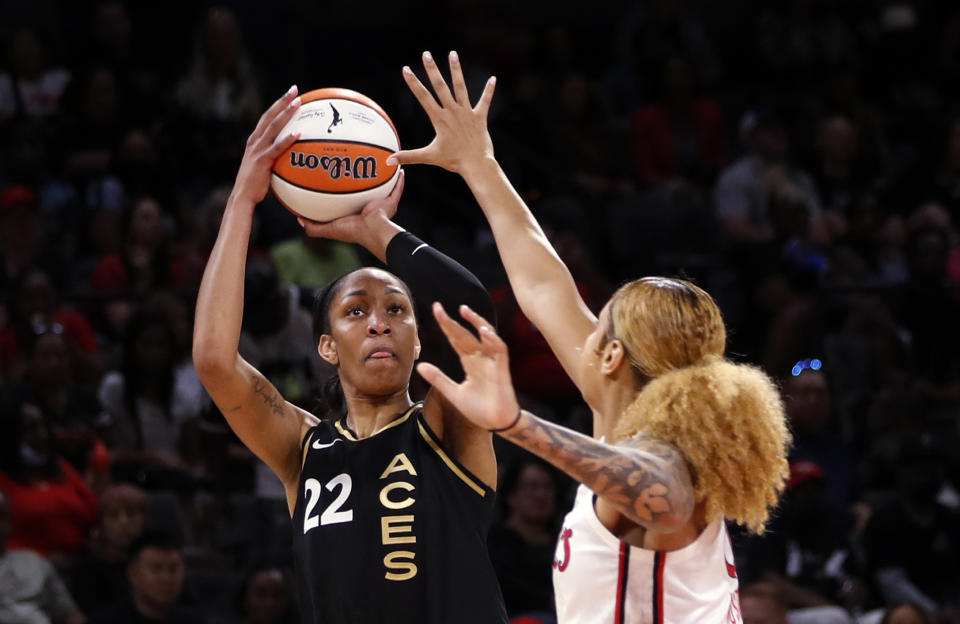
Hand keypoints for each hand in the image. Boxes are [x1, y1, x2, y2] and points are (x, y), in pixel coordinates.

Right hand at [231, 86, 301, 205]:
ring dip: (286, 113)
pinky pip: (276, 148)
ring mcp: (257, 150)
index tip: (290, 93)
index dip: (278, 104)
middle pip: (269, 115)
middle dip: (282, 101)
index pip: (267, 117)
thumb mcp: (264, 166)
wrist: (243, 196)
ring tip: (298, 103)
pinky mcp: (262, 161)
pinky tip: (298, 133)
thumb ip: (275, 157)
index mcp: (254, 140)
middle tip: (295, 89)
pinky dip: (287, 139)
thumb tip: (291, 155)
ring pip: (273, 127)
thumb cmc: (255, 184)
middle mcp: (254, 141)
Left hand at [296, 169, 404, 251]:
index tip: (334, 177)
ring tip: (377, 161)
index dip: (342, 190)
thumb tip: (299, 218)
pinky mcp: (391, 201)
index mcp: (354, 214)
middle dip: (361, 178)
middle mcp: (368, 207)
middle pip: (365, 190)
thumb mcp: (329, 229)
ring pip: (382, 186)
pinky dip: (399, 179)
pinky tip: (398, 168)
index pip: (347, 199)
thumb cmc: (353, 231)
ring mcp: (381, 204)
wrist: (374, 231)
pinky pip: (396, 188)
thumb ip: (314, 227)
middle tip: (355, 164)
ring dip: (380, 175)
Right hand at [388, 51, 496, 174]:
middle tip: (426, 53)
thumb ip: (408, 157)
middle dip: (432, 69)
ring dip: (456, 70)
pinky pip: (484, 101)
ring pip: (460, 87)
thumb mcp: (429, 157)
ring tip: (452, 54)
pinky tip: (493, 79)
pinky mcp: (480, 117)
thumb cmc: (453, 161)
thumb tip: (389, 161)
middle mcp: (452, 112)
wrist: (476, 164)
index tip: (406, 69)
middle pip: (440, 86)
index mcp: (439, 119)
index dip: (413, 82)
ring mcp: (467, 113)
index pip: (423, 97)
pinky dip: (488, 91)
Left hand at [416, 303, 519, 429]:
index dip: (446, 326)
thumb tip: (419, 366)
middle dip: (453, 321)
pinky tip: (483, 332)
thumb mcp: (453, 393)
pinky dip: (493, 340)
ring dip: (477, 323)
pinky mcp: (502, 369)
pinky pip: (499, 350)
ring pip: (487, 336)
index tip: (435, 311)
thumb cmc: (479, 408)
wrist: (496, 423)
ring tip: (464, 311)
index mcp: (470, 362)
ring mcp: (492, 362)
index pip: (456, 339)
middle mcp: (480, 358)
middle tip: (438, 307)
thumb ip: (438, 379)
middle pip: (466, 334)